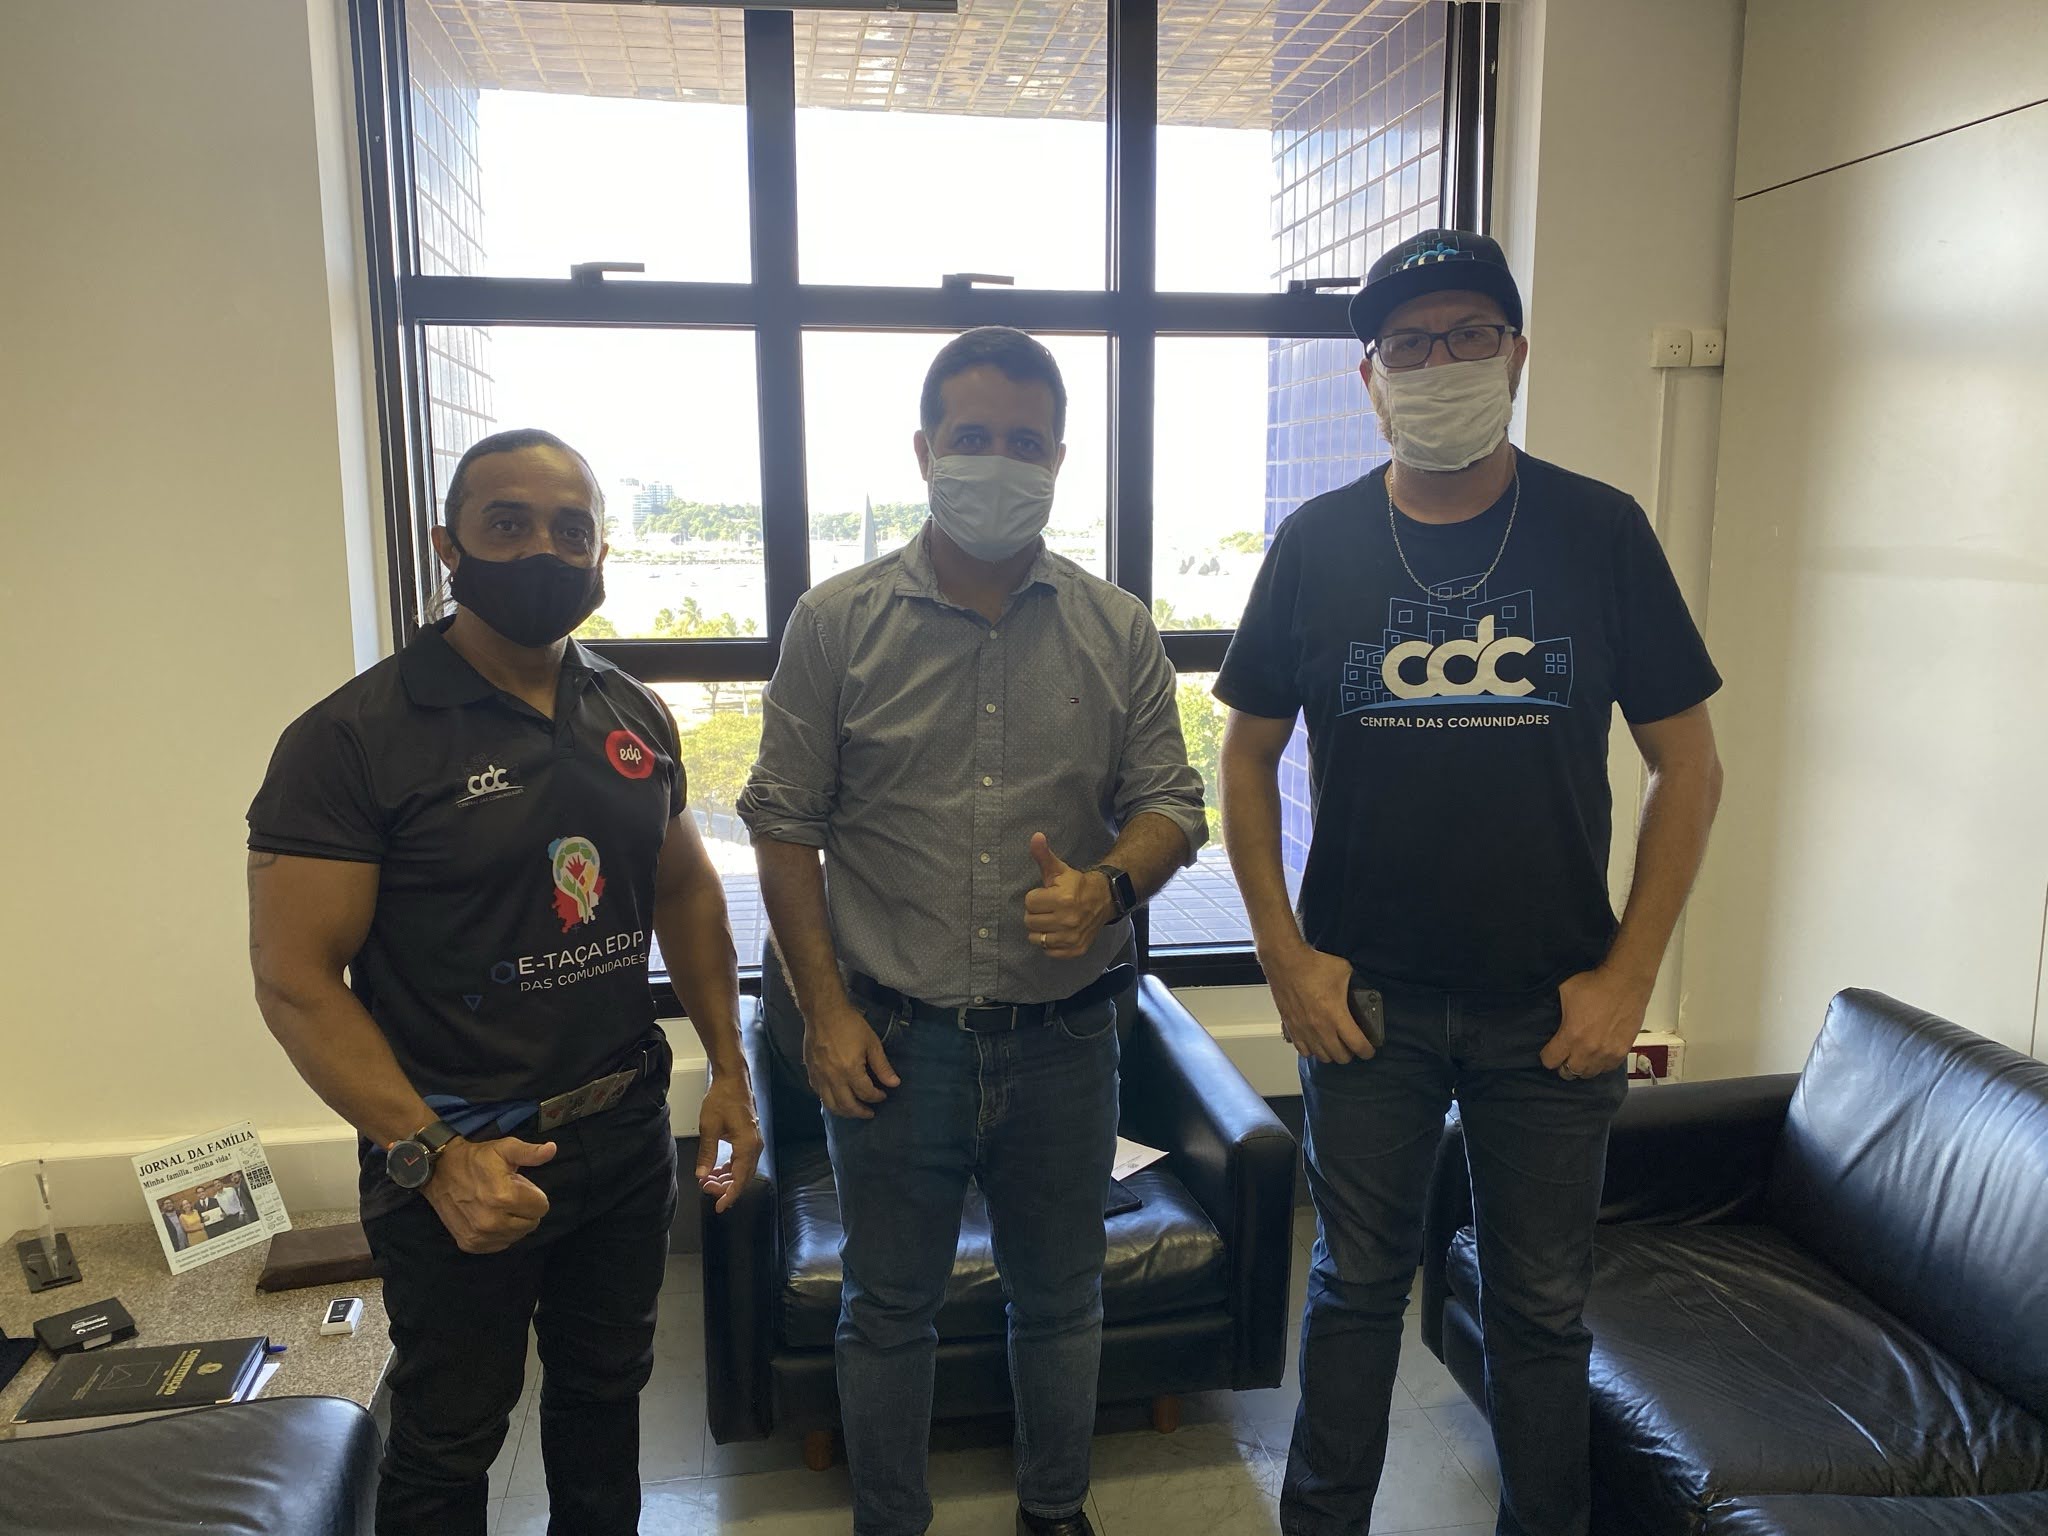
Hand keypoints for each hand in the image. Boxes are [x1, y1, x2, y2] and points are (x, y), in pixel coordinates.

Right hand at [423, 1136, 555, 1253]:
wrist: (439, 1172)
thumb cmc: (476, 1159)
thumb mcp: (505, 1148)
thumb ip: (530, 1153)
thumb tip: (552, 1149)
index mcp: (505, 1197)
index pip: (542, 1207)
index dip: (534, 1195)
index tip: (520, 1186)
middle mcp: (493, 1221)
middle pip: (531, 1223)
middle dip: (525, 1209)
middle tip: (509, 1194)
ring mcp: (480, 1235)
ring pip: (517, 1236)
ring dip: (513, 1222)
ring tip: (498, 1205)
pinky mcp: (470, 1244)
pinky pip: (500, 1244)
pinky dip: (499, 1233)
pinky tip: (489, 1216)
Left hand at [695, 1072, 762, 1214]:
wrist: (733, 1080)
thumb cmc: (722, 1099)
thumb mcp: (709, 1127)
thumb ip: (707, 1153)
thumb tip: (701, 1175)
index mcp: (747, 1145)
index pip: (740, 1179)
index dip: (729, 1195)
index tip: (719, 1207)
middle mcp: (754, 1146)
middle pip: (743, 1177)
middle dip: (725, 1188)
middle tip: (706, 1190)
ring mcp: (753, 1142)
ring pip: (742, 1170)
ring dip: (727, 1179)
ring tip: (708, 1181)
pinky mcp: (749, 1138)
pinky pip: (742, 1161)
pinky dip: (730, 1169)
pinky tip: (717, 1171)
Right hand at [804, 1000, 900, 1119]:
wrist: (823, 1012)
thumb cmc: (850, 1024)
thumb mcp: (872, 1043)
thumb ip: (882, 1066)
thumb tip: (894, 1084)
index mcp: (850, 1070)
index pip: (866, 1093)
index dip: (877, 1097)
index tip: (883, 1094)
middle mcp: (833, 1078)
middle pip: (847, 1105)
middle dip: (861, 1112)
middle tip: (870, 1113)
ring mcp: (819, 1076)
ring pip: (830, 1104)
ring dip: (844, 1112)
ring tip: (854, 1111)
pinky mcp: (811, 1072)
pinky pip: (819, 1094)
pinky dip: (829, 1101)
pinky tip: (836, 1098)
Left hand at [1023, 833, 1114, 959]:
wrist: (1103, 899)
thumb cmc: (1076, 884)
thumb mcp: (1059, 869)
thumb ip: (1043, 855)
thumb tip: (1035, 836)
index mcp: (1062, 899)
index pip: (1029, 902)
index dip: (1036, 897)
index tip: (1047, 895)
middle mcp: (1067, 920)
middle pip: (1030, 921)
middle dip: (1037, 913)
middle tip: (1049, 907)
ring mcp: (1071, 938)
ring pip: (1036, 938)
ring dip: (1041, 929)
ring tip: (1052, 919)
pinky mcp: (1075, 950)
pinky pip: (1049, 952)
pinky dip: (1050, 943)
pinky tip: (1058, 931)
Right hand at [1263, 940, 1373, 1063]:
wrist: (1286, 962)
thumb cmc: (1313, 966)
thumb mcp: (1344, 972)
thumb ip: (1355, 985)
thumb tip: (1360, 989)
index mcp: (1336, 1016)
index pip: (1357, 1044)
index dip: (1367, 1051)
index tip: (1369, 1050)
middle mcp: (1320, 1028)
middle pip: (1340, 1056)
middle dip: (1350, 1053)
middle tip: (1352, 1046)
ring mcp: (1304, 1030)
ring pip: (1322, 1056)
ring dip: (1331, 1053)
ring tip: (1335, 1045)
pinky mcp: (1291, 1028)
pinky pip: (1303, 1050)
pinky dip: (1312, 1050)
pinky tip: (1316, 1042)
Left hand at [1541, 965, 1653, 1079]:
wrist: (1626, 982)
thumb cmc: (1594, 984)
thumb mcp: (1564, 992)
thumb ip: (1556, 1010)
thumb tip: (1549, 1014)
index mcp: (1571, 1035)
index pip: (1550, 1061)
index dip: (1547, 1056)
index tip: (1549, 1050)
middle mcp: (1588, 1050)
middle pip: (1569, 1072)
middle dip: (1563, 1065)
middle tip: (1564, 1056)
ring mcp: (1607, 1053)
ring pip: (1589, 1073)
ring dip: (1582, 1067)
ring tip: (1581, 1057)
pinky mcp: (1623, 1051)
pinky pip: (1607, 1069)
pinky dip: (1600, 1065)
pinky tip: (1598, 1056)